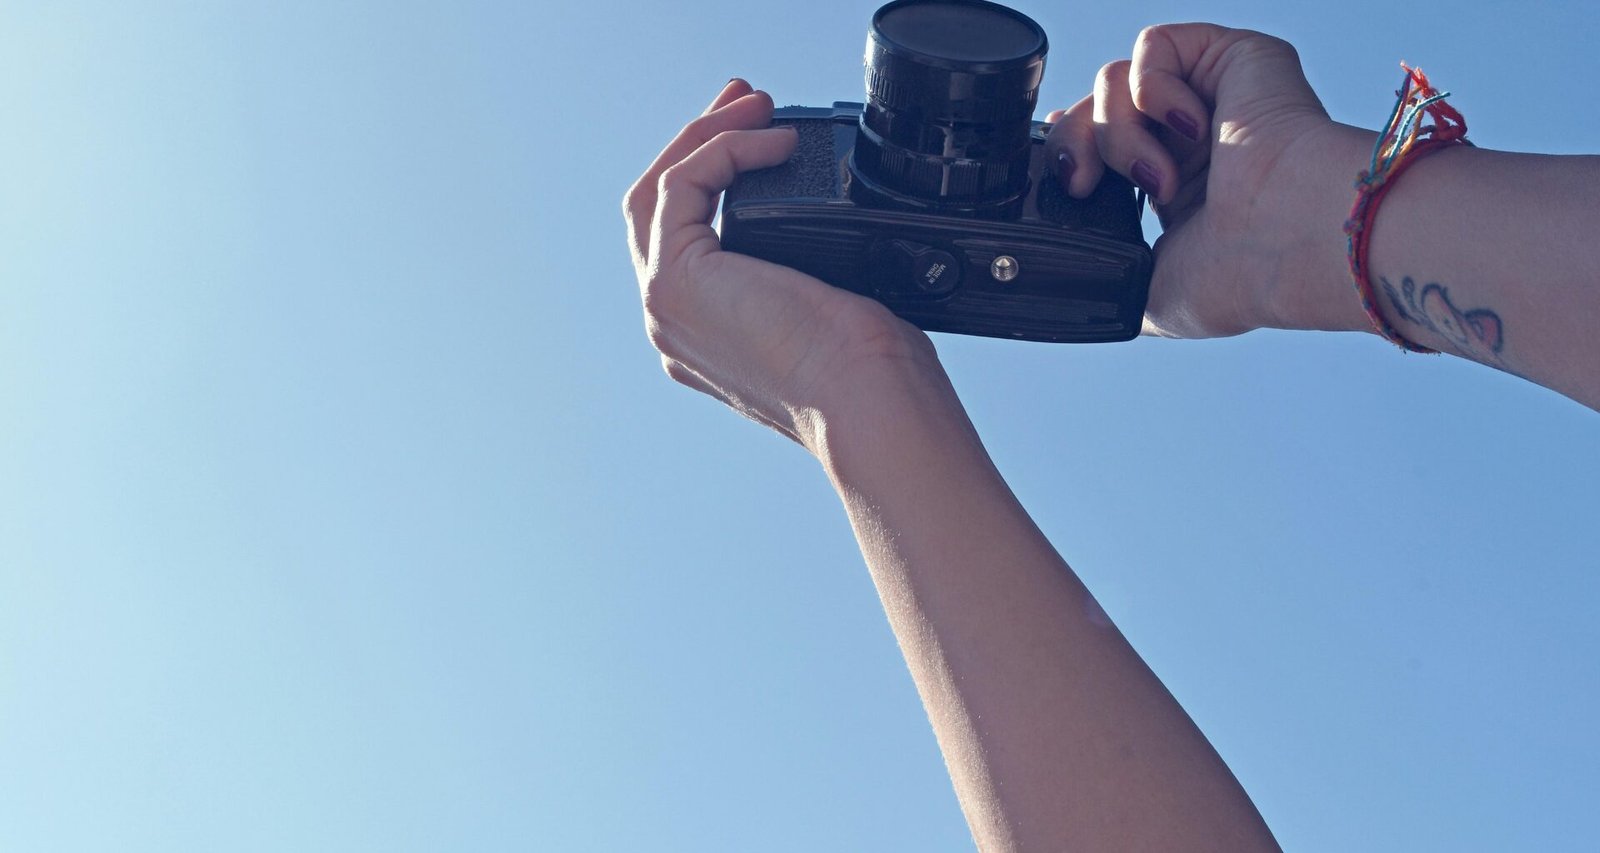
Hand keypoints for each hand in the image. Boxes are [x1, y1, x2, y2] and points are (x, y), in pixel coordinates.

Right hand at [623, 80, 940, 449]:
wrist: (868, 401)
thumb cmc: (871, 370)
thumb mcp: (832, 302)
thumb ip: (803, 268)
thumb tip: (827, 220)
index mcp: (707, 338)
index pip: (685, 238)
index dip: (713, 175)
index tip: (762, 134)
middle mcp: (673, 326)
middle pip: (658, 209)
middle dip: (698, 143)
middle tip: (746, 101)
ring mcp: (664, 306)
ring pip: (657, 193)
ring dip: (705, 136)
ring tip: (757, 104)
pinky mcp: (674, 280)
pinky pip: (682, 185)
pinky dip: (725, 149)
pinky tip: (776, 143)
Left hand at [1046, 24, 1356, 337]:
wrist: (1286, 243)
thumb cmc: (1241, 278)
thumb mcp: (1149, 293)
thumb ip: (1112, 275)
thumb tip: (1086, 287)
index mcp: (1175, 185)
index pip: (1101, 144)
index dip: (1069, 147)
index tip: (1065, 175)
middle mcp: (1190, 138)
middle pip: (1094, 108)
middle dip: (1075, 146)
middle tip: (1084, 186)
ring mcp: (1208, 95)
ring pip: (1113, 81)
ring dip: (1119, 133)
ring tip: (1160, 178)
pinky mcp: (1229, 57)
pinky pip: (1154, 46)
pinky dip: (1152, 88)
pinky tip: (1187, 126)